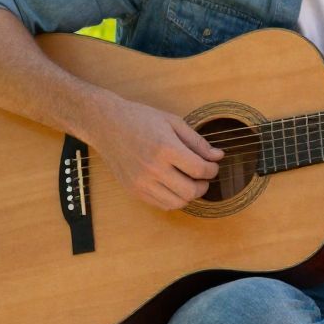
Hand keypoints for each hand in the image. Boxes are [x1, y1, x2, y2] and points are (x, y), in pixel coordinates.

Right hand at [92, 97, 220, 210]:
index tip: (212, 165)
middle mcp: (153, 168)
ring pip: (177, 202)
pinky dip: (173, 199)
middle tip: (203, 176)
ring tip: (189, 182)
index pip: (200, 170)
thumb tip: (218, 156)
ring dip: (189, 195)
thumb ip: (197, 142)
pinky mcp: (133, 190)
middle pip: (191, 191)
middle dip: (204, 185)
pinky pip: (161, 204)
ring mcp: (141, 182)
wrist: (106, 125)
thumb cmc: (140, 119)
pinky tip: (174, 186)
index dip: (212, 170)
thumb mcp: (173, 122)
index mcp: (166, 148)